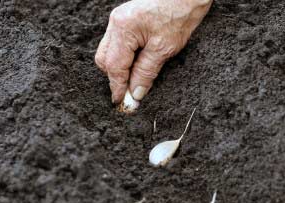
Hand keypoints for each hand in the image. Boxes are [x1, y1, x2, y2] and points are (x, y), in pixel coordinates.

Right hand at [95, 0, 211, 105]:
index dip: (117, 87)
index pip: (114, 66)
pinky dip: (125, 57)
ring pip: (109, 52)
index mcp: (123, 28)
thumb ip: (146, 72)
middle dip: (115, 77)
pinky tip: (137, 64)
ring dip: (120, 68)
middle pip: (105, 59)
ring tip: (135, 80)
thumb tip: (135, 93)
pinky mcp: (126, 20)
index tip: (122, 103)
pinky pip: (118, 44)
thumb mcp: (164, 49)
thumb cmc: (179, 15)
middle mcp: (116, 23)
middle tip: (130, 94)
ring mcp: (119, 20)